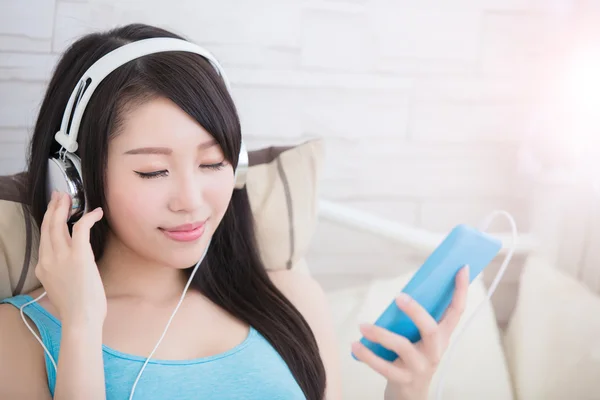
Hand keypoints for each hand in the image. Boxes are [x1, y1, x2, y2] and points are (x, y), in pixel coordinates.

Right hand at [35, 191, 106, 326]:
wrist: (80, 319)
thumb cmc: (77, 307)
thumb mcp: (60, 286)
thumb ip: (60, 271)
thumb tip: (71, 262)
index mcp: (42, 266)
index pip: (44, 238)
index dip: (49, 220)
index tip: (54, 209)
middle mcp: (48, 259)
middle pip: (47, 226)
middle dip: (53, 208)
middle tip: (60, 195)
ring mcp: (61, 256)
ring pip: (59, 224)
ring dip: (64, 207)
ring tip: (70, 197)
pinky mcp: (78, 255)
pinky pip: (80, 228)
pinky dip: (88, 217)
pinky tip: (97, 212)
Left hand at [351, 266, 469, 399]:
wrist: (409, 394)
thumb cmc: (412, 358)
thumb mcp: (420, 338)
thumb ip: (416, 317)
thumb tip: (404, 290)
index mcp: (442, 337)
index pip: (456, 311)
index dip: (460, 290)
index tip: (461, 267)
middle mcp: (435, 351)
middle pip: (432, 330)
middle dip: (416, 312)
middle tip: (398, 296)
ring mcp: (420, 367)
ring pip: (403, 348)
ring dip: (381, 334)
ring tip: (363, 325)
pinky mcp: (403, 380)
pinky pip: (384, 367)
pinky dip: (368, 355)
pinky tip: (356, 344)